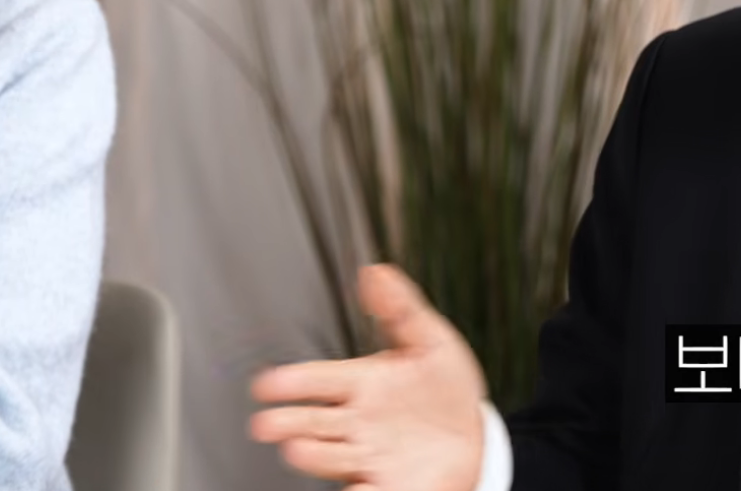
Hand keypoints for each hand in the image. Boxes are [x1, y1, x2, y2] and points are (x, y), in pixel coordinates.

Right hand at [250, 264, 487, 490]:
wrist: (473, 434)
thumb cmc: (443, 388)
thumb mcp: (429, 341)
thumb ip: (400, 309)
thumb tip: (375, 272)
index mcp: (360, 384)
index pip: (319, 379)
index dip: (293, 381)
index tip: (267, 383)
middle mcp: (355, 422)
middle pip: (312, 422)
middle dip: (288, 422)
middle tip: (266, 423)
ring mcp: (367, 456)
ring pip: (330, 457)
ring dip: (313, 454)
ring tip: (298, 449)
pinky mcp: (385, 485)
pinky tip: (354, 487)